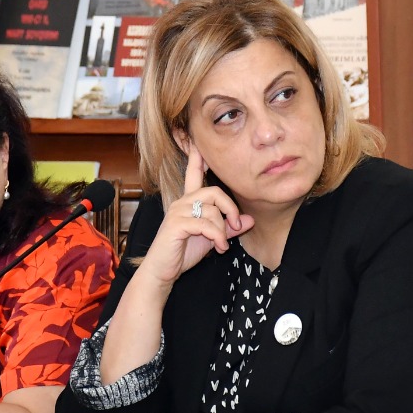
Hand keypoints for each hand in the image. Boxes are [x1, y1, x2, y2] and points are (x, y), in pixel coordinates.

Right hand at [139, 143, 253, 285]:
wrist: (163, 271)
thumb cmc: (184, 252)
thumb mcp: (212, 238)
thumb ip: (228, 227)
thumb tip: (249, 220)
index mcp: (188, 201)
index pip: (193, 173)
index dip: (197, 156)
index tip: (198, 140)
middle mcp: (182, 202)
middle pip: (214, 192)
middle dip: (230, 209)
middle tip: (236, 226)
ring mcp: (177, 212)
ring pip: (212, 211)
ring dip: (223, 230)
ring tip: (223, 245)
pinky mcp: (176, 224)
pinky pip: (206, 224)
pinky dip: (218, 237)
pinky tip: (219, 248)